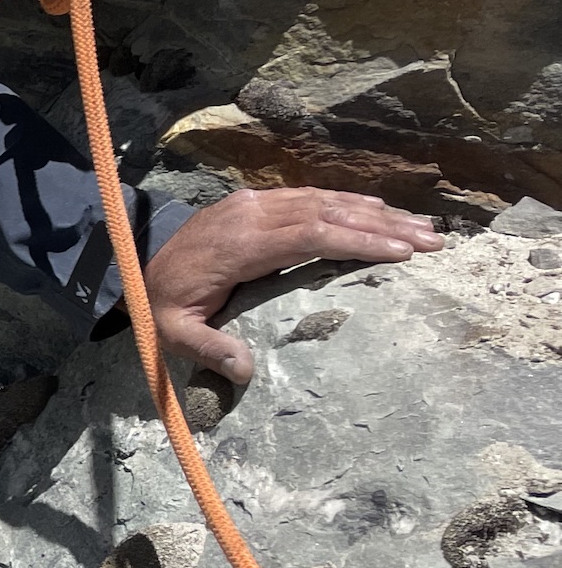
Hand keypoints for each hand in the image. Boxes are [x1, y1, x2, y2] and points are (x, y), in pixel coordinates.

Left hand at [143, 186, 443, 382]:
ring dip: (373, 212)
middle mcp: (249, 215)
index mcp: (239, 245)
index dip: (356, 240)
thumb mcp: (174, 333)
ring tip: (421, 226)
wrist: (135, 265)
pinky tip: (378, 209)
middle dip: (382, 226)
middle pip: (326, 212)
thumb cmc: (161, 304)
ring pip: (322, 200)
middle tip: (432, 240)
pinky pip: (308, 197)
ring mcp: (252, 204)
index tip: (400, 251)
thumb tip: (246, 370)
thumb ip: (209, 349)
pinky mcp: (253, 202)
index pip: (309, 235)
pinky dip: (346, 202)